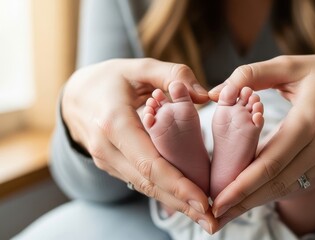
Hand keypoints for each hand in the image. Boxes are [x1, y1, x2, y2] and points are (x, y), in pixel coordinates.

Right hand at [62, 58, 215, 232]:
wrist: (74, 95)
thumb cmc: (109, 79)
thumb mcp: (138, 67)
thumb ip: (172, 75)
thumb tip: (203, 96)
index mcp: (114, 122)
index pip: (149, 162)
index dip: (177, 185)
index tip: (203, 201)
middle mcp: (107, 148)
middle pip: (148, 183)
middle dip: (181, 204)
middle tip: (212, 220)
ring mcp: (106, 160)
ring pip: (144, 187)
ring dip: (174, 203)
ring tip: (203, 216)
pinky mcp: (111, 165)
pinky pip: (139, 181)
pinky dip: (162, 192)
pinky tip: (184, 201)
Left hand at [208, 54, 314, 228]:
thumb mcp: (293, 65)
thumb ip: (252, 74)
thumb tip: (217, 93)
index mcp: (309, 121)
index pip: (272, 161)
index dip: (244, 184)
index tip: (218, 199)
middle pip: (276, 182)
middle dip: (243, 203)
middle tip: (214, 218)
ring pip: (285, 188)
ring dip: (254, 204)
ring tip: (225, 216)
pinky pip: (294, 184)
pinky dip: (270, 194)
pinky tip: (249, 200)